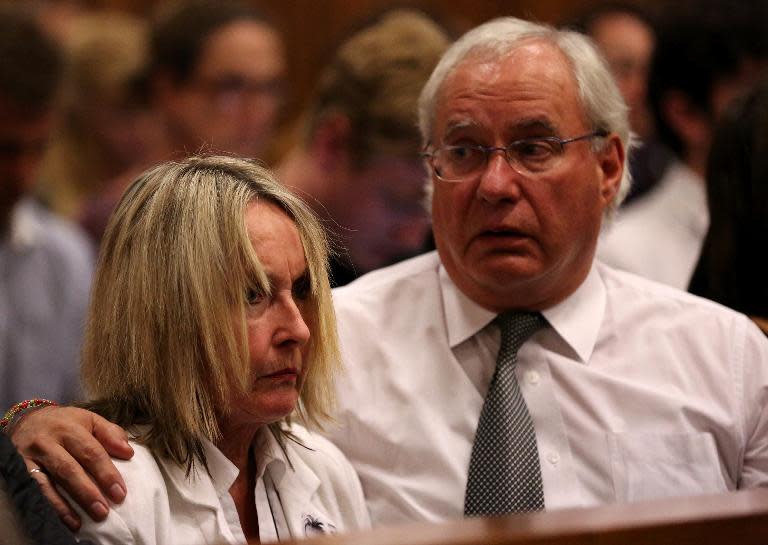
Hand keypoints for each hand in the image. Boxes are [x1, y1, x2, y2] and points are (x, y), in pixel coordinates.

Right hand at [10, 405, 133, 530]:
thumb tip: (128, 452)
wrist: (26, 420)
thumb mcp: (89, 419)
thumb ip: (110, 433)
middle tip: (104, 510)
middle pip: (70, 469)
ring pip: (51, 483)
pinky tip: (68, 520)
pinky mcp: (20, 470)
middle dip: (88, 492)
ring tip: (86, 519)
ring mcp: (32, 458)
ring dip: (69, 505)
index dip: (106, 473)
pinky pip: (37, 491)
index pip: (91, 452)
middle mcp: (48, 442)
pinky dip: (53, 507)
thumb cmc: (65, 423)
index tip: (120, 493)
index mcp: (70, 428)